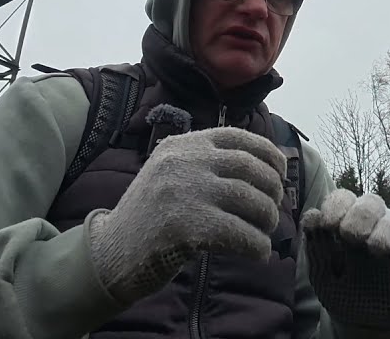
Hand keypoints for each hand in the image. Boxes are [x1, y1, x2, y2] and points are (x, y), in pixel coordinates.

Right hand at [87, 127, 285, 301]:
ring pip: (249, 199)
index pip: (237, 137)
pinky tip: (258, 252)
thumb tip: (267, 169)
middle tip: (275, 208)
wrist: (108, 254)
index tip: (281, 172)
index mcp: (181, 145)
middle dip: (272, 189)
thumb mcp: (171, 174)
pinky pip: (238, 233)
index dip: (268, 153)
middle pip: (249, 167)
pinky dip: (256, 245)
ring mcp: (183, 192)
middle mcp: (182, 162)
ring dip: (267, 218)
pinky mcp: (184, 227)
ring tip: (265, 232)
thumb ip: (207, 164)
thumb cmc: (150, 217)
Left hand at [302, 189, 389, 329]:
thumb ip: (316, 247)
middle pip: (372, 202)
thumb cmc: (343, 290)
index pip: (344, 199)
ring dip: (385, 230)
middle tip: (350, 236)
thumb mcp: (323, 274)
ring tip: (375, 249)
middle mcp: (374, 223)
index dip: (336, 206)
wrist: (367, 321)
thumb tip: (311, 216)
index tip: (327, 224)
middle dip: (360, 215)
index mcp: (347, 221)